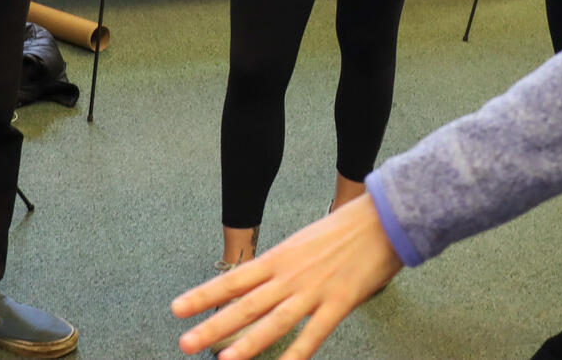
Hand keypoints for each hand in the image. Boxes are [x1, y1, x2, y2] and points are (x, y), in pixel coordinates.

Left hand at [173, 194, 402, 359]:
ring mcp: (314, 290)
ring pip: (274, 321)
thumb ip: (283, 266)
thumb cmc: (345, 228)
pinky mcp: (340, 302)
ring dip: (247, 343)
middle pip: (245, 304)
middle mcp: (291, 275)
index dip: (203, 295)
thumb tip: (262, 283)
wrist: (384, 216)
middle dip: (212, 324)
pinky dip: (297, 354)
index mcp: (280, 257)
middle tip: (184, 342)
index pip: (233, 279)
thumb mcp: (304, 242)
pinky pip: (314, 334)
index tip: (177, 309)